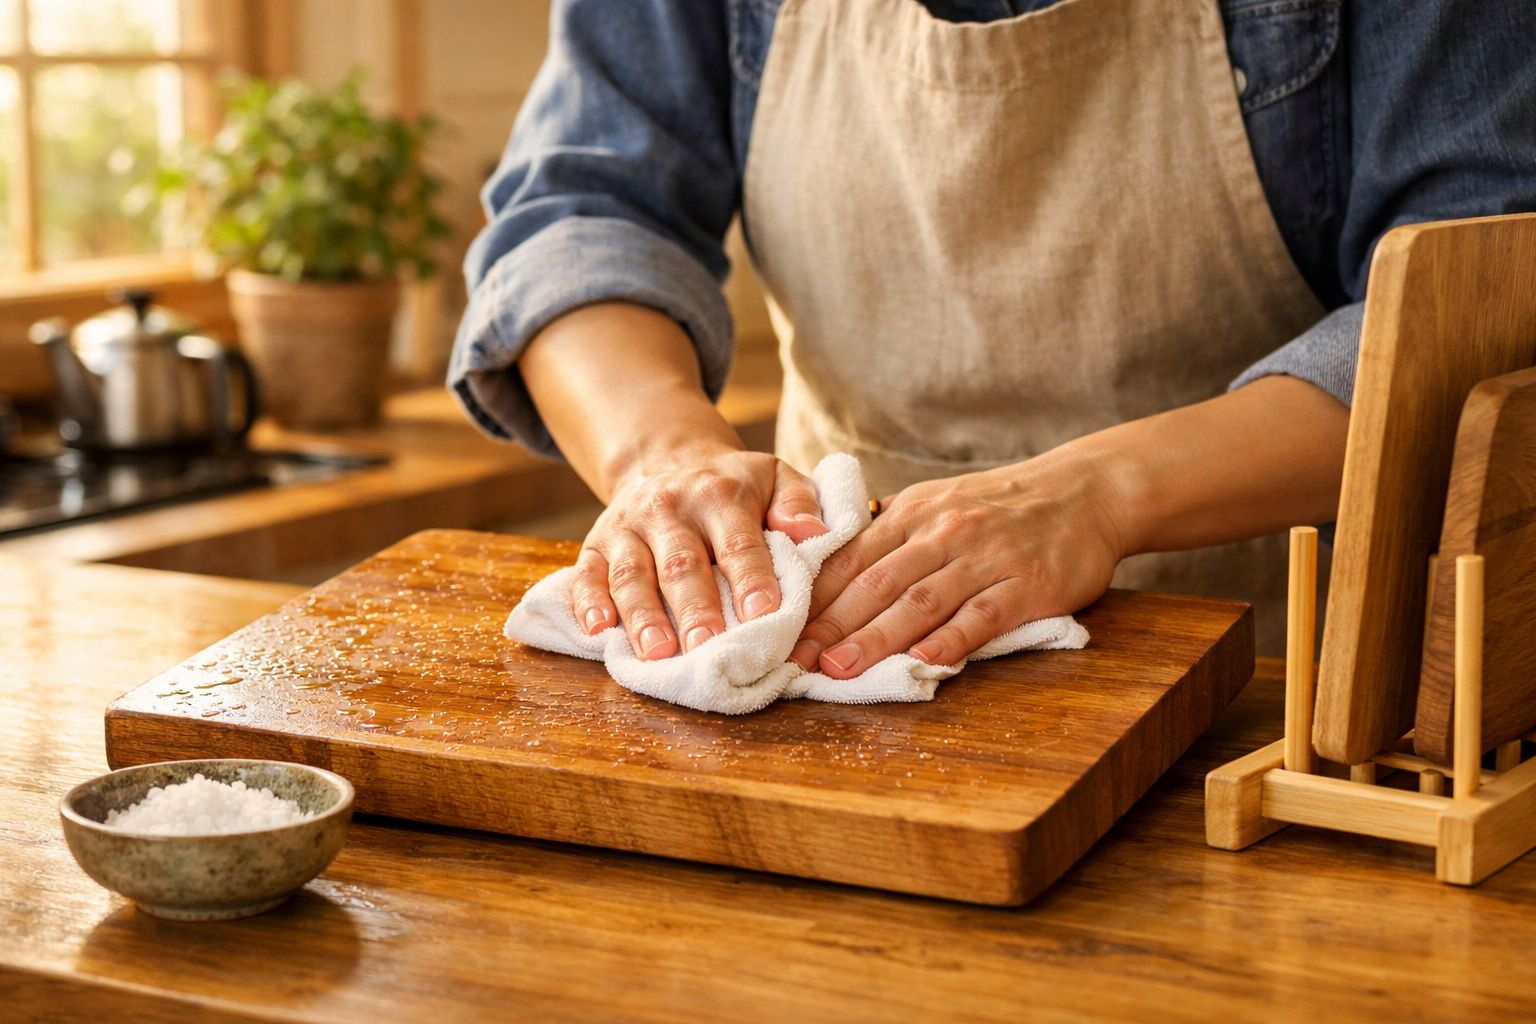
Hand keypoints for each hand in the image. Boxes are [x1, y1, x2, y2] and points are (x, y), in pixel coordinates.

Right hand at [574, 447, 828, 658]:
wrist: (666, 460)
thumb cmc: (733, 486)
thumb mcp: (775, 477)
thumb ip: (799, 502)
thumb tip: (814, 534)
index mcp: (720, 495)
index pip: (738, 542)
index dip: (751, 579)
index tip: (765, 615)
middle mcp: (669, 508)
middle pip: (682, 564)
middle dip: (696, 610)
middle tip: (709, 649)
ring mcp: (627, 527)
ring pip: (632, 574)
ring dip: (644, 616)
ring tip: (658, 654)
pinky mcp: (596, 544)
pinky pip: (587, 574)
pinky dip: (588, 603)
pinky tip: (599, 630)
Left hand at [789, 447, 1129, 676]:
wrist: (1084, 492)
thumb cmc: (999, 506)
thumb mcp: (937, 503)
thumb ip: (888, 536)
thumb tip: (827, 570)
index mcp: (913, 514)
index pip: (851, 558)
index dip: (813, 597)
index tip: (778, 629)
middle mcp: (944, 532)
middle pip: (877, 582)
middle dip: (831, 623)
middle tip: (795, 658)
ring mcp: (987, 558)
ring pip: (922, 600)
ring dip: (877, 637)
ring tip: (841, 668)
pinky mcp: (1028, 584)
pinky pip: (984, 613)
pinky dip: (953, 638)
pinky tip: (924, 662)